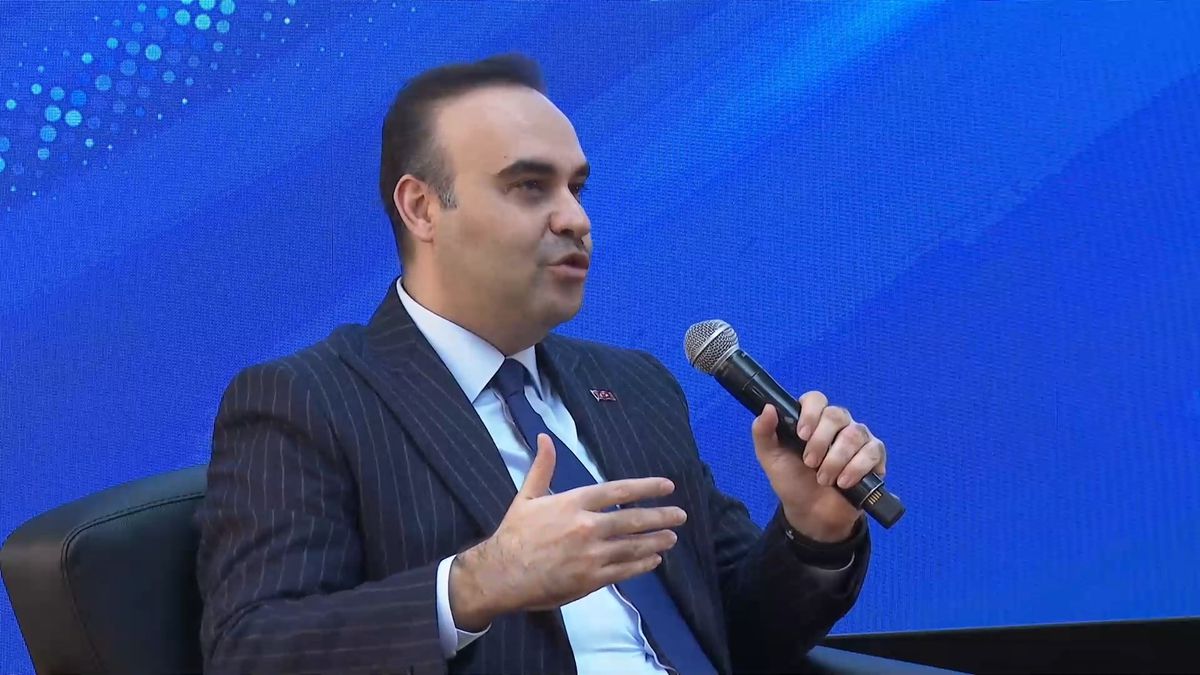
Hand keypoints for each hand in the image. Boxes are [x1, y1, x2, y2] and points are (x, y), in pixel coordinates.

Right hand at [449, 433, 686, 629]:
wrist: (502, 574)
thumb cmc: (515, 534)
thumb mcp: (527, 497)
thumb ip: (542, 467)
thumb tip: (546, 437)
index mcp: (573, 502)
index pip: (618, 490)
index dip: (646, 487)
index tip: (667, 487)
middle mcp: (587, 526)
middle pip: (633, 519)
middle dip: (660, 516)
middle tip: (680, 515)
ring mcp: (591, 555)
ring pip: (633, 546)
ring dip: (656, 541)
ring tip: (672, 538)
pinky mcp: (591, 580)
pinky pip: (624, 571)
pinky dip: (642, 565)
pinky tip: (654, 560)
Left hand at [750, 392, 886, 541]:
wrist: (811, 514)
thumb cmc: (792, 481)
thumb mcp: (770, 458)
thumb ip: (763, 432)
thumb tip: (768, 407)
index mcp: (813, 419)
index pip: (816, 399)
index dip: (810, 413)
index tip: (801, 435)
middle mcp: (838, 424)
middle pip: (837, 415)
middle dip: (821, 441)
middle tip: (809, 463)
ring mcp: (858, 438)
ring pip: (854, 434)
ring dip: (836, 460)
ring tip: (823, 479)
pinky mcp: (874, 456)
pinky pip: (873, 451)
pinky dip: (856, 468)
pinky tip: (844, 482)